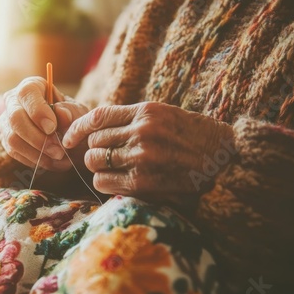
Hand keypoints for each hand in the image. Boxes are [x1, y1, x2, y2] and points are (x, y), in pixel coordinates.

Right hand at [0, 77, 89, 171]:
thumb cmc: (72, 118)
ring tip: (59, 158)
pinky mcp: (7, 140)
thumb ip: (71, 111)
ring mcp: (6, 122)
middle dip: (38, 138)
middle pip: (15, 118)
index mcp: (32, 87)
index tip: (52, 128)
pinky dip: (35, 160)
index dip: (38, 111)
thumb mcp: (77, 112)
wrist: (68, 135)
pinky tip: (53, 163)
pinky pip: (14, 152)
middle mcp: (13, 101)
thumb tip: (60, 113)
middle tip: (59, 150)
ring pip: (12, 138)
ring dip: (37, 152)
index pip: (27, 93)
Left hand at [63, 102, 234, 198]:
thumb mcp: (165, 116)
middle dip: (94, 150)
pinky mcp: (143, 182)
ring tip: (114, 168)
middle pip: (94, 141)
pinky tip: (117, 181)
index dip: (78, 128)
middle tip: (106, 156)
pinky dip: (104, 182)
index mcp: (147, 111)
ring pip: (95, 161)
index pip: (98, 116)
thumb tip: (95, 128)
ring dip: (99, 167)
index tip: (69, 138)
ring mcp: (142, 157)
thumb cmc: (193, 138)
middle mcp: (142, 131)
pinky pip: (103, 181)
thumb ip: (132, 119)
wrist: (225, 162)